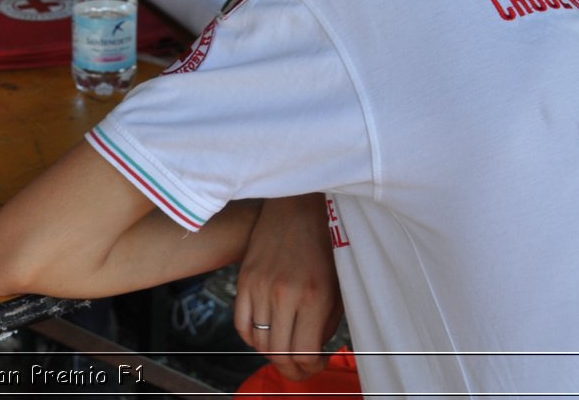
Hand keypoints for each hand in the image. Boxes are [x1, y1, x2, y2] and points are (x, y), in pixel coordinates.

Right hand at [233, 194, 341, 379]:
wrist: (296, 208)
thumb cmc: (322, 246)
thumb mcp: (336, 287)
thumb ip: (326, 323)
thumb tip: (313, 351)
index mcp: (314, 297)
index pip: (306, 353)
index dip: (311, 367)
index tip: (317, 364)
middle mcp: (285, 295)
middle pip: (280, 353)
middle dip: (292, 369)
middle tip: (300, 368)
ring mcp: (260, 287)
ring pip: (260, 342)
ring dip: (272, 354)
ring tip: (284, 350)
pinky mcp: (244, 280)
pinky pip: (242, 324)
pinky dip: (252, 338)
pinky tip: (264, 335)